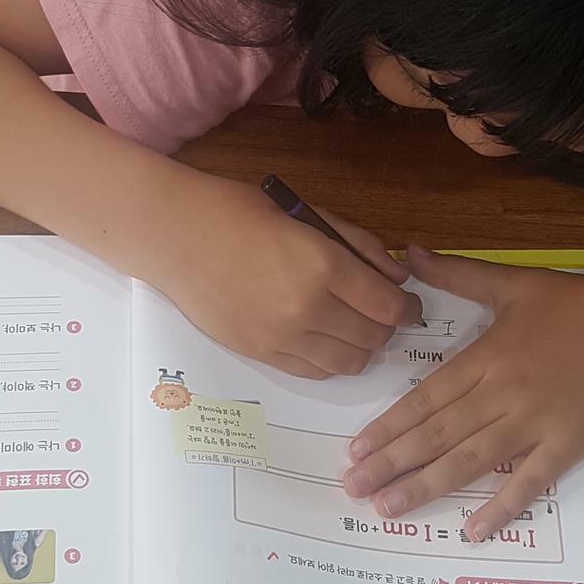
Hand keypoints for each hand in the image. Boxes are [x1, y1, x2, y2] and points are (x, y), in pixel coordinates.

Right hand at [144, 177, 422, 378]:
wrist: (174, 236)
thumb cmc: (237, 212)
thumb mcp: (307, 213)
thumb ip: (358, 245)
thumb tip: (397, 276)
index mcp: (324, 266)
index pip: (389, 307)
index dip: (408, 309)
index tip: (409, 305)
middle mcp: (308, 308)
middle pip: (374, 338)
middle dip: (387, 327)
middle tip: (380, 313)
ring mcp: (282, 336)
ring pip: (348, 362)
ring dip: (361, 348)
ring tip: (352, 327)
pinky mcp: (260, 353)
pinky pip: (314, 371)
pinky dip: (330, 360)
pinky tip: (324, 339)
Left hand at [342, 249, 583, 538]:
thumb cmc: (578, 303)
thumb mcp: (512, 282)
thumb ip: (457, 274)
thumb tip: (411, 252)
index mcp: (486, 357)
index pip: (425, 399)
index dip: (388, 427)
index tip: (356, 451)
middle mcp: (503, 393)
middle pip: (437, 434)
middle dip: (392, 463)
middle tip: (353, 488)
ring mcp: (535, 422)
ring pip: (471, 460)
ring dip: (427, 486)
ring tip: (389, 508)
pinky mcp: (568, 444)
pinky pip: (529, 482)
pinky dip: (501, 507)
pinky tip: (472, 530)